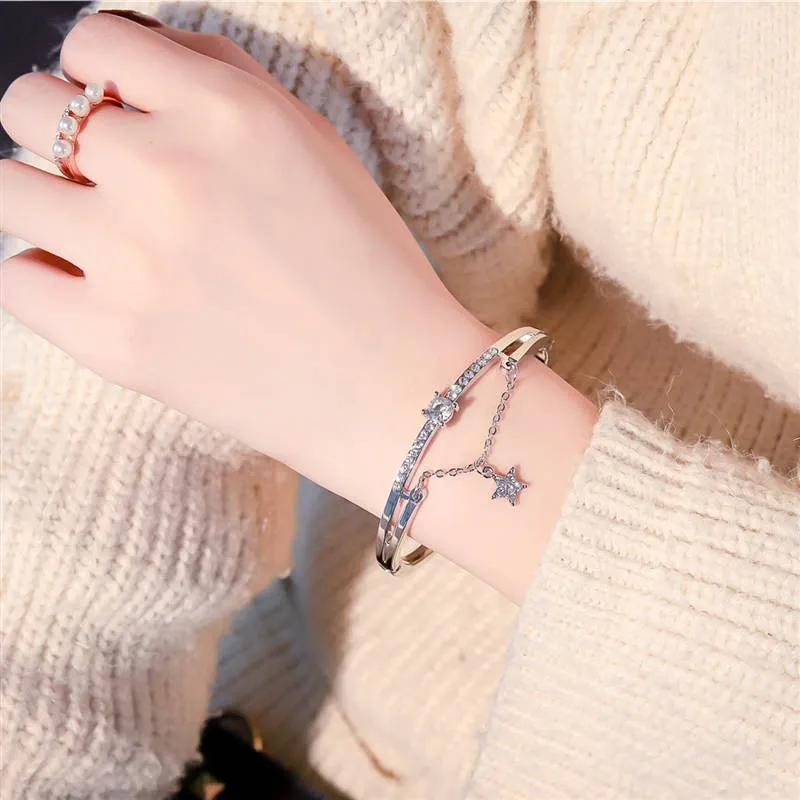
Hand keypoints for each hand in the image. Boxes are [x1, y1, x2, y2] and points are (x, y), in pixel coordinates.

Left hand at [0, 13, 489, 509]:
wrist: (393, 387)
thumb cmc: (370, 269)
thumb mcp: (318, 148)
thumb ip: (224, 81)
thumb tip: (140, 57)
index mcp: (227, 113)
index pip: (92, 43)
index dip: (98, 73)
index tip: (115, 107)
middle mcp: (169, 172)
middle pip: (29, 106)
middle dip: (61, 134)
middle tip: (109, 178)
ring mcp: (133, 260)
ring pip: (9, 189)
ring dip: (46, 201)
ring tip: (100, 234)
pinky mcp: (116, 340)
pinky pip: (16, 280)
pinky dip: (44, 276)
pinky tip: (93, 287)